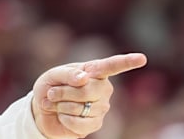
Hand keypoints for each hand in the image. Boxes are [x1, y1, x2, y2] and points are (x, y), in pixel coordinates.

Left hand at [31, 53, 146, 137]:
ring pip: (81, 107)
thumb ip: (68, 74)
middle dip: (64, 92)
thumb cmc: (50, 87)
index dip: (126, 62)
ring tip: (55, 103)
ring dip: (60, 105)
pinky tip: (62, 116)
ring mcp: (102, 107)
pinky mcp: (95, 124)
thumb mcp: (53, 75)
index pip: (111, 66)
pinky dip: (64, 118)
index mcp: (94, 71)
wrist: (42, 110)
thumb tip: (85, 78)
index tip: (141, 58)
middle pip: (87, 90)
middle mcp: (103, 88)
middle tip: (52, 93)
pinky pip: (78, 122)